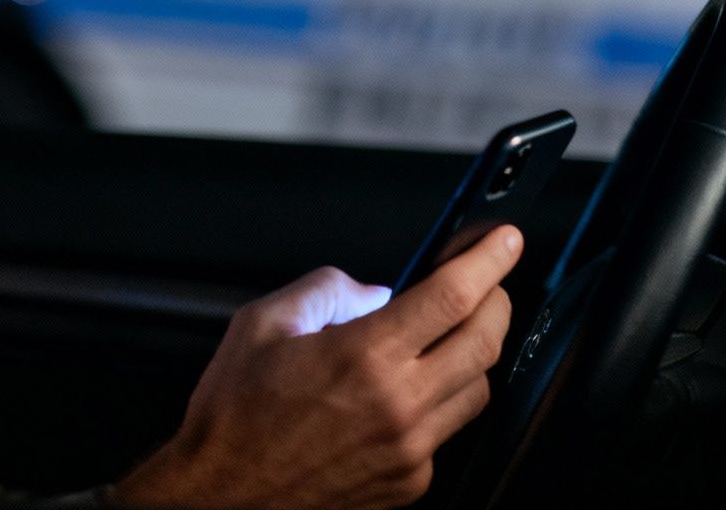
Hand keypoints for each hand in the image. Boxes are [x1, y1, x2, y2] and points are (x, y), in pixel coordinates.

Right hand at [110, 226, 521, 509]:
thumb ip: (327, 290)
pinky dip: (441, 401)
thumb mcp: (264, 323)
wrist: (222, 495)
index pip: (453, 296)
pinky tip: (411, 390)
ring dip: (474, 352)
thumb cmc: (236, 417)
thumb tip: (374, 290)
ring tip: (447, 335)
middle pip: (486, 341)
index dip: (488, 260)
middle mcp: (398, 405)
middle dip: (496, 300)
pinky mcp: (409, 482)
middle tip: (485, 282)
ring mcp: (409, 450)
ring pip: (479, 389)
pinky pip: (447, 431)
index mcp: (363, 356)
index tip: (503, 241)